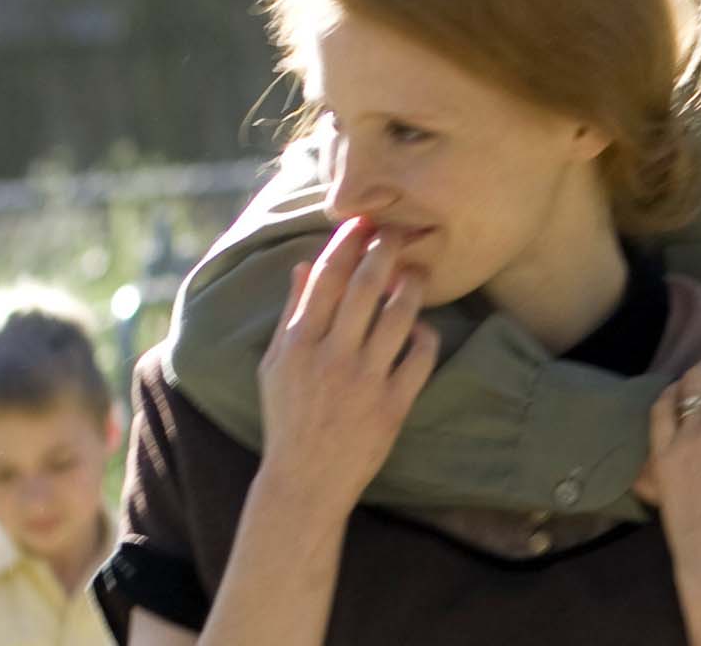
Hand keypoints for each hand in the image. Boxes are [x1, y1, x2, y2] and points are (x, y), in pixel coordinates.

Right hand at [256, 217, 440, 512]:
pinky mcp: (393, 404)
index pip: (326, 279)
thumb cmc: (288, 417)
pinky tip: (420, 329)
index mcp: (297, 344)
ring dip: (412, 286)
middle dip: (384, 250)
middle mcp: (331, 357)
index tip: (362, 221)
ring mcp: (364, 380)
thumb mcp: (275, 365)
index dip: (346, 244)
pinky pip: (420, 356)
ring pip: (399, 315)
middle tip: (399, 230)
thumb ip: (291, 314)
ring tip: (417, 272)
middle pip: (365, 287)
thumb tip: (303, 266)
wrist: (305, 479)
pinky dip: (425, 335)